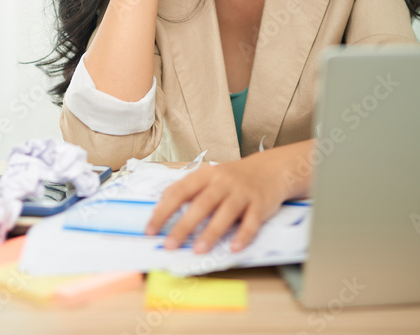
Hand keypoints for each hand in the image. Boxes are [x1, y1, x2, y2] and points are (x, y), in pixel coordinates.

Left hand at [145, 143, 312, 254]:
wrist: (269, 169)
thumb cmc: (232, 178)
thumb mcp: (209, 176)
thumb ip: (188, 189)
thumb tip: (160, 205)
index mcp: (205, 175)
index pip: (180, 191)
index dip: (163, 211)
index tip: (150, 230)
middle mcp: (222, 182)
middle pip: (201, 204)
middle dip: (184, 225)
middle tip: (170, 245)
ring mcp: (241, 193)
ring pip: (225, 213)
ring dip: (211, 232)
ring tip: (198, 250)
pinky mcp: (259, 204)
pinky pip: (251, 221)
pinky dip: (243, 235)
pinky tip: (234, 248)